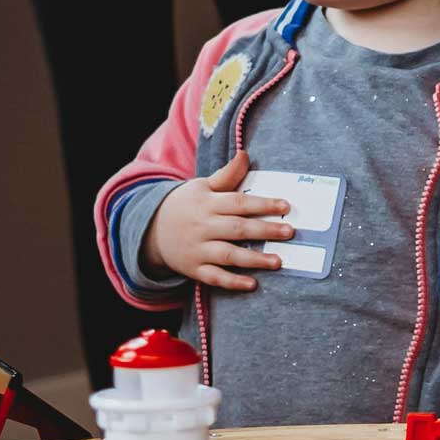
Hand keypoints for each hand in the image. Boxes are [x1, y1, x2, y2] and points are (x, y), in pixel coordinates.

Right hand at [140, 150, 293, 289]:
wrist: (150, 228)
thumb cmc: (186, 205)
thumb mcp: (202, 187)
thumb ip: (226, 175)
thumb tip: (245, 154)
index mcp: (208, 204)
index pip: (238, 202)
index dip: (262, 203)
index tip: (285, 206)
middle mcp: (203, 227)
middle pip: (237, 228)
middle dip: (264, 230)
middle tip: (289, 232)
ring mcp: (198, 249)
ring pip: (228, 255)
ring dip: (253, 259)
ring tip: (278, 261)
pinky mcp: (194, 268)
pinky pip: (214, 277)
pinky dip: (232, 282)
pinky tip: (252, 284)